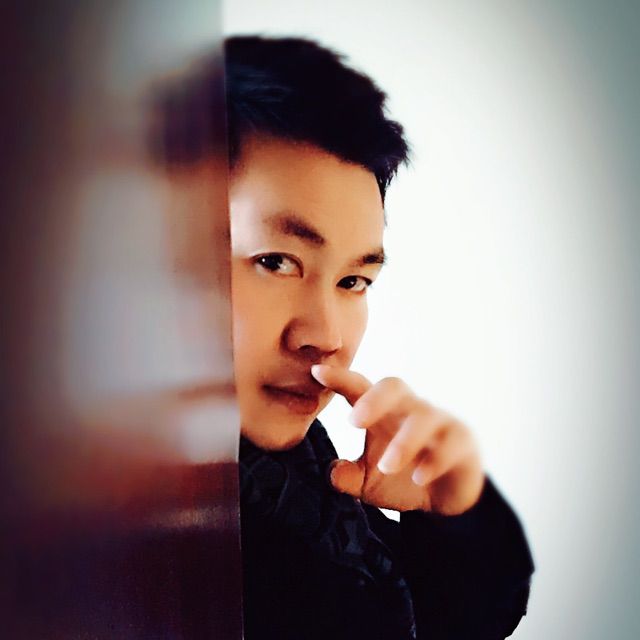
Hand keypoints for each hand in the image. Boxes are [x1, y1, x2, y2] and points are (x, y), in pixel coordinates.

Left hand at [311, 365, 484, 514]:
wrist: (446, 494)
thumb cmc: (400, 475)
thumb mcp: (368, 482)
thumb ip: (347, 477)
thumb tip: (332, 473)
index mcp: (381, 412)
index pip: (359, 388)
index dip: (339, 378)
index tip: (316, 372)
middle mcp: (408, 409)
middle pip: (394, 386)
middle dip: (374, 399)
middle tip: (354, 421)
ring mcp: (437, 422)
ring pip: (422, 416)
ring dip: (403, 441)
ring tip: (387, 466)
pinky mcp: (461, 440)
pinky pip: (450, 442)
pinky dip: (434, 459)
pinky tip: (419, 477)